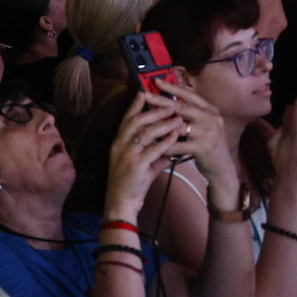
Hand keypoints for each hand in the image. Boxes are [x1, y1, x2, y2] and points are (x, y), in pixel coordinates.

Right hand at [105, 92, 183, 215]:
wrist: (121, 203)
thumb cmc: (130, 185)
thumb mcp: (140, 166)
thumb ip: (153, 155)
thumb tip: (169, 148)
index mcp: (118, 143)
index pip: (126, 119)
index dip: (135, 106)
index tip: (144, 93)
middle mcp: (120, 145)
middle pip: (137, 121)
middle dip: (155, 111)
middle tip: (170, 105)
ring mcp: (127, 155)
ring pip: (146, 133)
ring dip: (164, 124)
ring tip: (178, 118)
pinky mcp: (136, 165)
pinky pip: (153, 149)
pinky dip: (166, 141)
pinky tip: (176, 135)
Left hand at [147, 83, 236, 187]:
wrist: (222, 168)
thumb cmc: (207, 144)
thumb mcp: (203, 124)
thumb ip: (191, 113)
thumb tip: (168, 99)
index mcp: (210, 110)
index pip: (189, 95)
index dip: (172, 87)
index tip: (157, 81)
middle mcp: (211, 118)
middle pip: (182, 107)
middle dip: (161, 100)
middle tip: (146, 95)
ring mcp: (208, 132)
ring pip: (178, 126)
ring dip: (160, 124)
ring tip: (145, 121)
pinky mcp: (203, 147)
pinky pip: (178, 145)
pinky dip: (165, 144)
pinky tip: (153, 143)